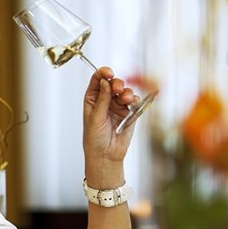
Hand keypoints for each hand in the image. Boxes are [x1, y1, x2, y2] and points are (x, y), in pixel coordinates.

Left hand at [82, 67, 137, 186]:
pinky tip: (132, 104)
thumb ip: (102, 99)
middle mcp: (105, 100)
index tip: (108, 73)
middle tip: (118, 89)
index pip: (97, 80)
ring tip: (125, 100)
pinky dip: (135, 100)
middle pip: (113, 83)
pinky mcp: (129, 113)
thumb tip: (105, 81)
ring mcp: (118, 106)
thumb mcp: (95, 117)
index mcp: (93, 99)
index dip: (103, 73)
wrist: (106, 155)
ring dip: (126, 92)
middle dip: (117, 83)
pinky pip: (134, 102)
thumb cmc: (95, 138)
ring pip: (125, 91)